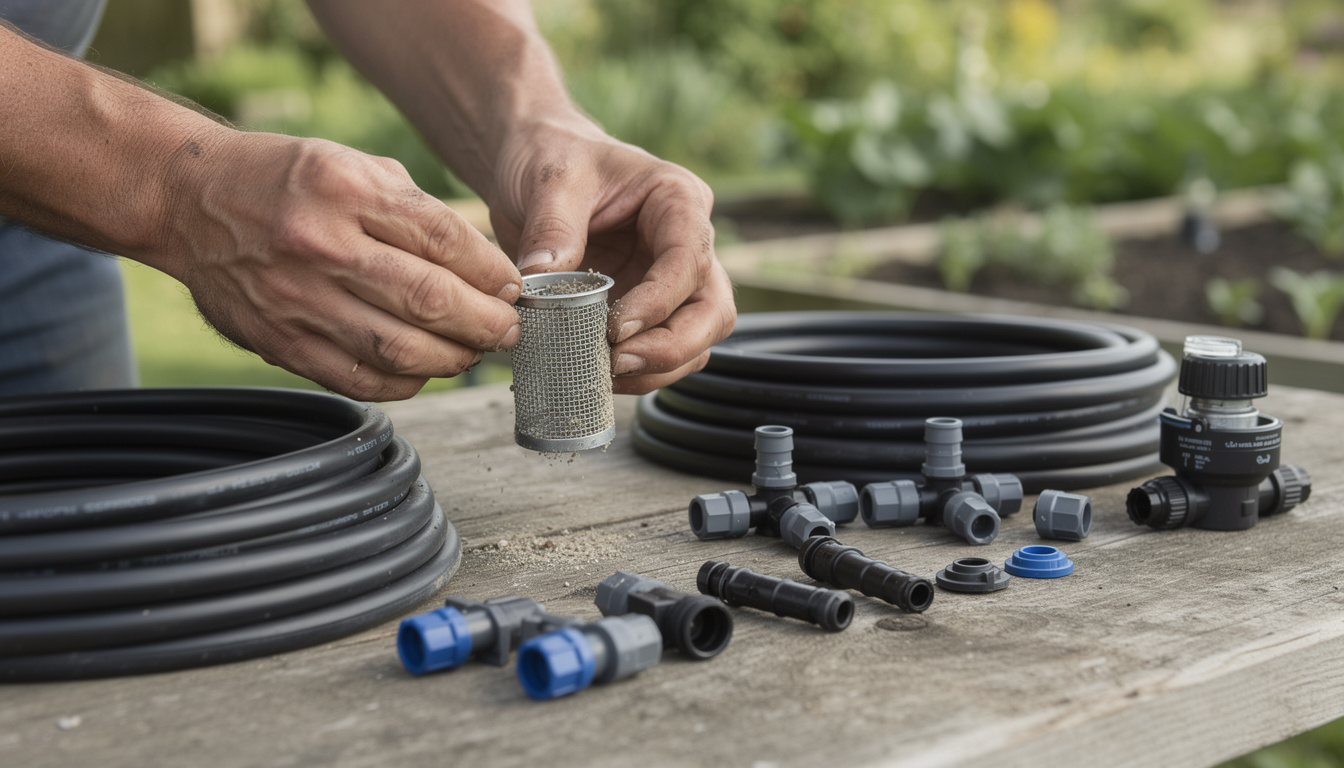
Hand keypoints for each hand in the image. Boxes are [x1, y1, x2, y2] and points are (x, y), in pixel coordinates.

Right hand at [158, 131, 521, 400]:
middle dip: (487, 323)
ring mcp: (297, 298)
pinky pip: (358, 379)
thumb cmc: (285, 180)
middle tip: (509, 328)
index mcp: (346, 188)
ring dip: (453, 359)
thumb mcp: (353, 165)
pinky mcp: (279, 341)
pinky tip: (424, 371)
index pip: (446, 240)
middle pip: (431, 300)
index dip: (493, 273)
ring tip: (473, 352)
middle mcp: (321, 243)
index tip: (515, 288)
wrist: (187, 198)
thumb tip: (485, 268)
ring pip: (400, 350)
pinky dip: (404, 384)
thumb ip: (416, 211)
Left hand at [487, 117, 736, 394]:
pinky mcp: (648, 307)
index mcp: (677, 200)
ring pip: (697, 339)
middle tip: (619, 362)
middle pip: (712, 310)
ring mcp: (672, 280)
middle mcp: (688, 243)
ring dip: (658, 366)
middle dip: (673, 346)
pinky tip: (599, 373)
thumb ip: (553, 228)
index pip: (690, 260)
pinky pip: (661, 349)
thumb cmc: (554, 157)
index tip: (618, 328)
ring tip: (604, 373)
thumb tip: (544, 282)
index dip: (660, 301)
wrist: (535, 165)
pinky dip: (639, 371)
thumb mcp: (550, 180)